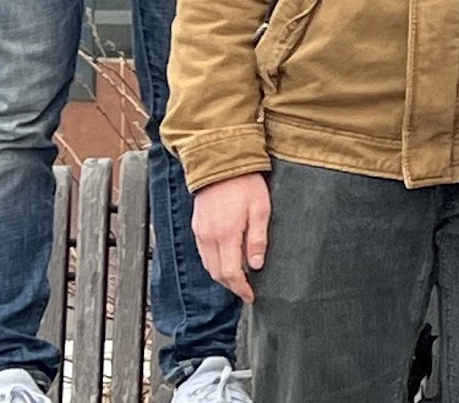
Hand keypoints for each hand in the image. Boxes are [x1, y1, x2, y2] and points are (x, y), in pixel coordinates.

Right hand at [191, 173, 271, 301]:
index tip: (250, 296)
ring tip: (238, 280)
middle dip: (231, 286)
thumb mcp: (261, 210)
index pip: (231, 273)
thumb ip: (258, 239)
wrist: (221, 163)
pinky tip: (225, 262)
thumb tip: (256, 265)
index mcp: (227, 235)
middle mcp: (209, 237)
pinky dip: (213, 263)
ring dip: (221, 276)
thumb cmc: (246, 184)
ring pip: (208, 265)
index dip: (241, 288)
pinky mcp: (197, 226)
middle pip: (216, 273)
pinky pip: (203, 253)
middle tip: (245, 292)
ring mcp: (200, 232)